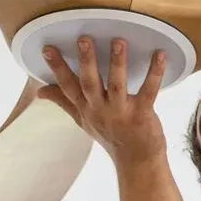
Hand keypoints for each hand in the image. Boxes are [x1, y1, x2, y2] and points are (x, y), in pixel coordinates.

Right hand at [37, 36, 171, 165]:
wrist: (136, 161)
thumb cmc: (109, 136)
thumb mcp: (82, 120)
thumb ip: (63, 102)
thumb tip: (40, 91)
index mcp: (85, 108)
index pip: (67, 86)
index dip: (57, 68)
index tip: (47, 48)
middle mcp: (100, 109)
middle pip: (89, 83)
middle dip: (86, 61)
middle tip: (83, 39)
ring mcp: (121, 112)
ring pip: (117, 85)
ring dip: (118, 63)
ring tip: (119, 42)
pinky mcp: (142, 113)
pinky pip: (149, 91)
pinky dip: (154, 73)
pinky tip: (160, 55)